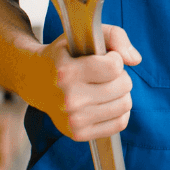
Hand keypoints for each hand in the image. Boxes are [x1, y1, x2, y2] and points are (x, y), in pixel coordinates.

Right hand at [35, 24, 141, 140]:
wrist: (35, 81)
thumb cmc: (67, 55)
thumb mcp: (85, 35)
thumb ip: (115, 36)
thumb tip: (135, 60)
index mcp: (67, 72)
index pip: (114, 66)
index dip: (115, 58)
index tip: (104, 57)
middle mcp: (69, 99)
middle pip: (123, 85)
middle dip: (120, 75)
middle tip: (104, 74)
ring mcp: (73, 119)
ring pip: (125, 104)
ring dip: (120, 93)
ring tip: (105, 87)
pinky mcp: (78, 134)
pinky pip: (120, 123)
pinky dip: (120, 111)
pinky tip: (106, 102)